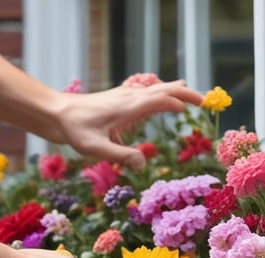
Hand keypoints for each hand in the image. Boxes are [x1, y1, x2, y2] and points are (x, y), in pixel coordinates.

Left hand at [51, 80, 203, 170]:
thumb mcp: (96, 148)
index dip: (180, 102)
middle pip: (165, 88)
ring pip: (157, 87)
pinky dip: (160, 92)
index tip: (196, 108)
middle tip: (206, 100)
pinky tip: (160, 95)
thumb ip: (120, 156)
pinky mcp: (120, 98)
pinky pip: (146, 91)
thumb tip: (142, 164)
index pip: (162, 98)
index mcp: (129, 106)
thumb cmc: (75, 130)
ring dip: (174, 90)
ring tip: (191, 96)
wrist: (58, 112)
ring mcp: (126, 95)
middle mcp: (131, 96)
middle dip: (186, 93)